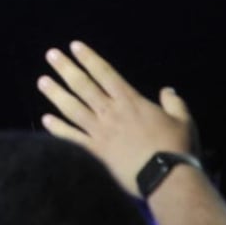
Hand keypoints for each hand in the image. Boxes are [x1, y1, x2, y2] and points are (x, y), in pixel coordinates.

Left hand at [37, 40, 196, 194]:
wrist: (167, 178)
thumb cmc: (177, 148)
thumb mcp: (183, 120)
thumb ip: (174, 103)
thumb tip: (168, 90)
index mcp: (130, 102)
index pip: (105, 74)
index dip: (89, 58)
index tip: (74, 46)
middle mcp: (110, 113)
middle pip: (83, 86)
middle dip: (66, 68)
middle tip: (50, 55)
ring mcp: (100, 132)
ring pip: (72, 108)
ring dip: (56, 93)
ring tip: (42, 81)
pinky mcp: (95, 153)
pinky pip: (72, 138)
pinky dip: (58, 129)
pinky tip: (45, 120)